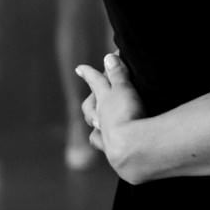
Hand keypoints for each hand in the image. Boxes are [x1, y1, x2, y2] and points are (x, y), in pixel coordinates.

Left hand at [75, 53, 147, 181]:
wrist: (130, 149)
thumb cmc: (129, 115)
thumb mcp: (125, 89)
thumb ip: (118, 74)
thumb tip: (108, 57)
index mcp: (105, 99)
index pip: (96, 82)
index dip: (89, 74)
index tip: (79, 68)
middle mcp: (102, 118)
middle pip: (90, 108)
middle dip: (89, 102)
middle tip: (89, 100)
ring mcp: (106, 136)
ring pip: (95, 130)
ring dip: (96, 126)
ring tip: (98, 124)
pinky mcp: (114, 152)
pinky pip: (106, 147)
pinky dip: (107, 144)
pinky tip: (111, 147)